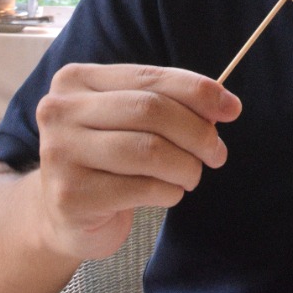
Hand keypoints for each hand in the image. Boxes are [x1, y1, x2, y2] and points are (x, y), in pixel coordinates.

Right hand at [32, 63, 241, 259]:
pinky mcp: (70, 195)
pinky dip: (168, 191)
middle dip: (197, 132)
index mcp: (77, 80)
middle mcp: (60, 111)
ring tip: (191, 175)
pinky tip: (167, 193)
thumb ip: (169, 104)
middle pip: (151, 110)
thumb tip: (225, 104)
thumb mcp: (131, 120)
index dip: (198, 91)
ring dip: (186, 166)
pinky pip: (141, 188)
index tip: (232, 108)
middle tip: (217, 153)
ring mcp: (60, 153)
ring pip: (149, 150)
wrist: (63, 215)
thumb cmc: (108, 159)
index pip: (150, 76)